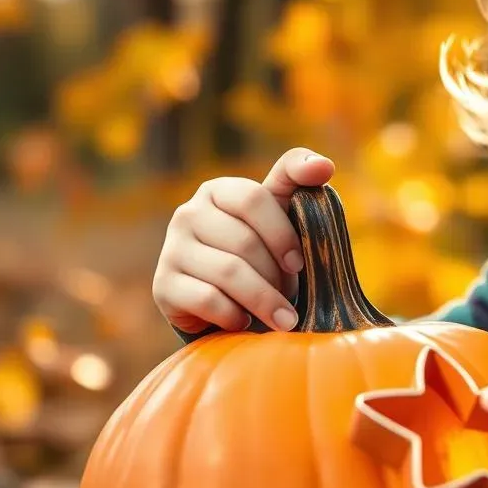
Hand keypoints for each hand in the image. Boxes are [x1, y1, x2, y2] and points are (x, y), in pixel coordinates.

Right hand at [152, 147, 334, 334]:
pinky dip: (235, 315)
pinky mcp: (163, 286)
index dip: (281, 234)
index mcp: (218, 190)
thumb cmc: (264, 249)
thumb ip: (299, 179)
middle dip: (275, 275)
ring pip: (227, 273)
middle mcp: (187, 214)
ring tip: (283, 317)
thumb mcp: (282, 211)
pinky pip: (208, 300)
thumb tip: (324, 166)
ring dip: (263, 299)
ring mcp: (171, 249)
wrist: (229, 301)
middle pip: (244, 242)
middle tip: (290, 296)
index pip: (253, 199)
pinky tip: (244, 321)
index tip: (299, 263)